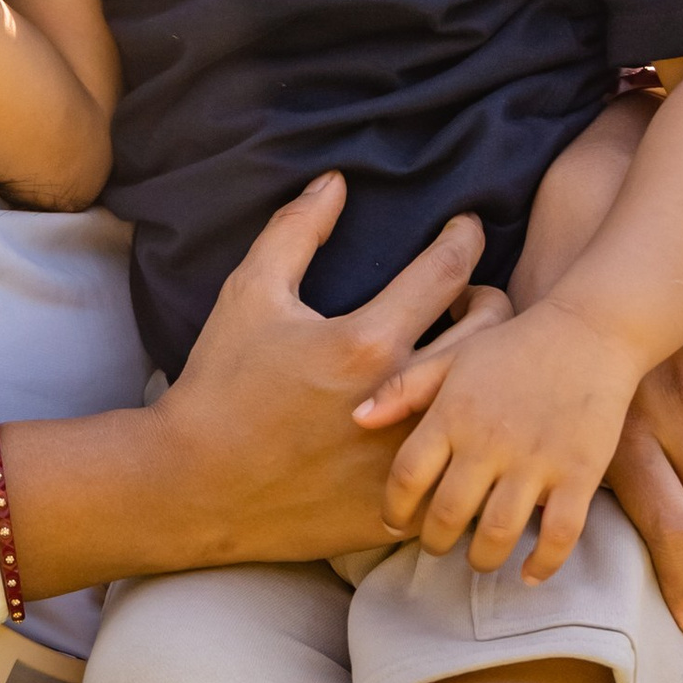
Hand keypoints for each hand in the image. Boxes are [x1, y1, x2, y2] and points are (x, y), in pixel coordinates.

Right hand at [156, 177, 495, 566]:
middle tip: (471, 294)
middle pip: (488, 330)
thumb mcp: (248, 296)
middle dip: (489, 298)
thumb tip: (335, 181)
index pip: (448, 270)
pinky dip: (464, 431)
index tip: (467, 227)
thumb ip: (295, 232)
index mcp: (366, 342)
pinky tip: (448, 416)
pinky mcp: (404, 502)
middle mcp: (399, 398)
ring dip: (483, 364)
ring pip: (484, 395)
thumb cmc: (219, 386)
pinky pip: (464, 460)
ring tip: (463, 353)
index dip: (465, 237)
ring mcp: (407, 455)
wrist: (194, 487)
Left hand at [359, 293, 640, 573]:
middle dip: (434, 543)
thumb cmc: (514, 345)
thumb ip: (402, 390)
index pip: (406, 477)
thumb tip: (356, 419)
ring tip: (478, 559)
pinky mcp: (578, 473)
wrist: (590, 328)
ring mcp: (535, 461)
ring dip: (482, 559)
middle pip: (446, 515)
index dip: (393, 510)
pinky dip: (542, 564)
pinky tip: (529, 573)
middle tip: (436, 547)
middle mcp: (488, 442)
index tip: (392, 524)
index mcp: (452, 415)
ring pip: (497, 534)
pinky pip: (558, 534)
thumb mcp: (453, 357)